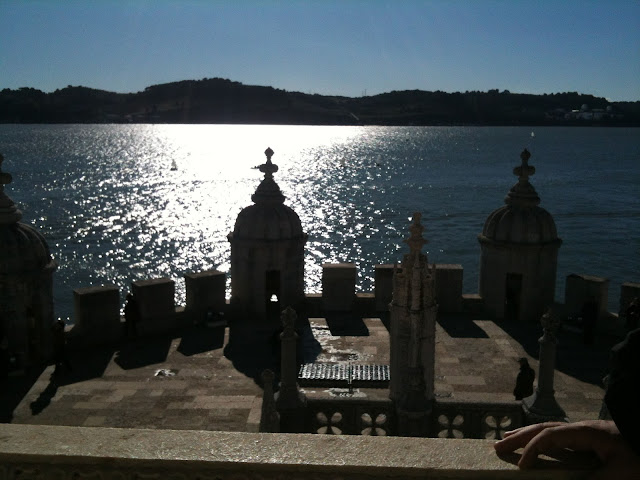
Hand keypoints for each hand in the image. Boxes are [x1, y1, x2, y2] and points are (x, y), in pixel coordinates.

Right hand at [494, 420, 639, 477]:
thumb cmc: (639, 457)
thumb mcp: (620, 473)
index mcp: (586, 432)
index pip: (550, 436)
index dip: (533, 449)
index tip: (521, 466)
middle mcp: (580, 428)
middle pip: (542, 428)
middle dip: (519, 437)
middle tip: (497, 447)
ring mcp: (582, 432)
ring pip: (547, 429)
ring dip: (525, 435)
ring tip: (505, 440)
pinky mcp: (586, 439)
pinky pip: (555, 437)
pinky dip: (538, 440)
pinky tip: (532, 445)